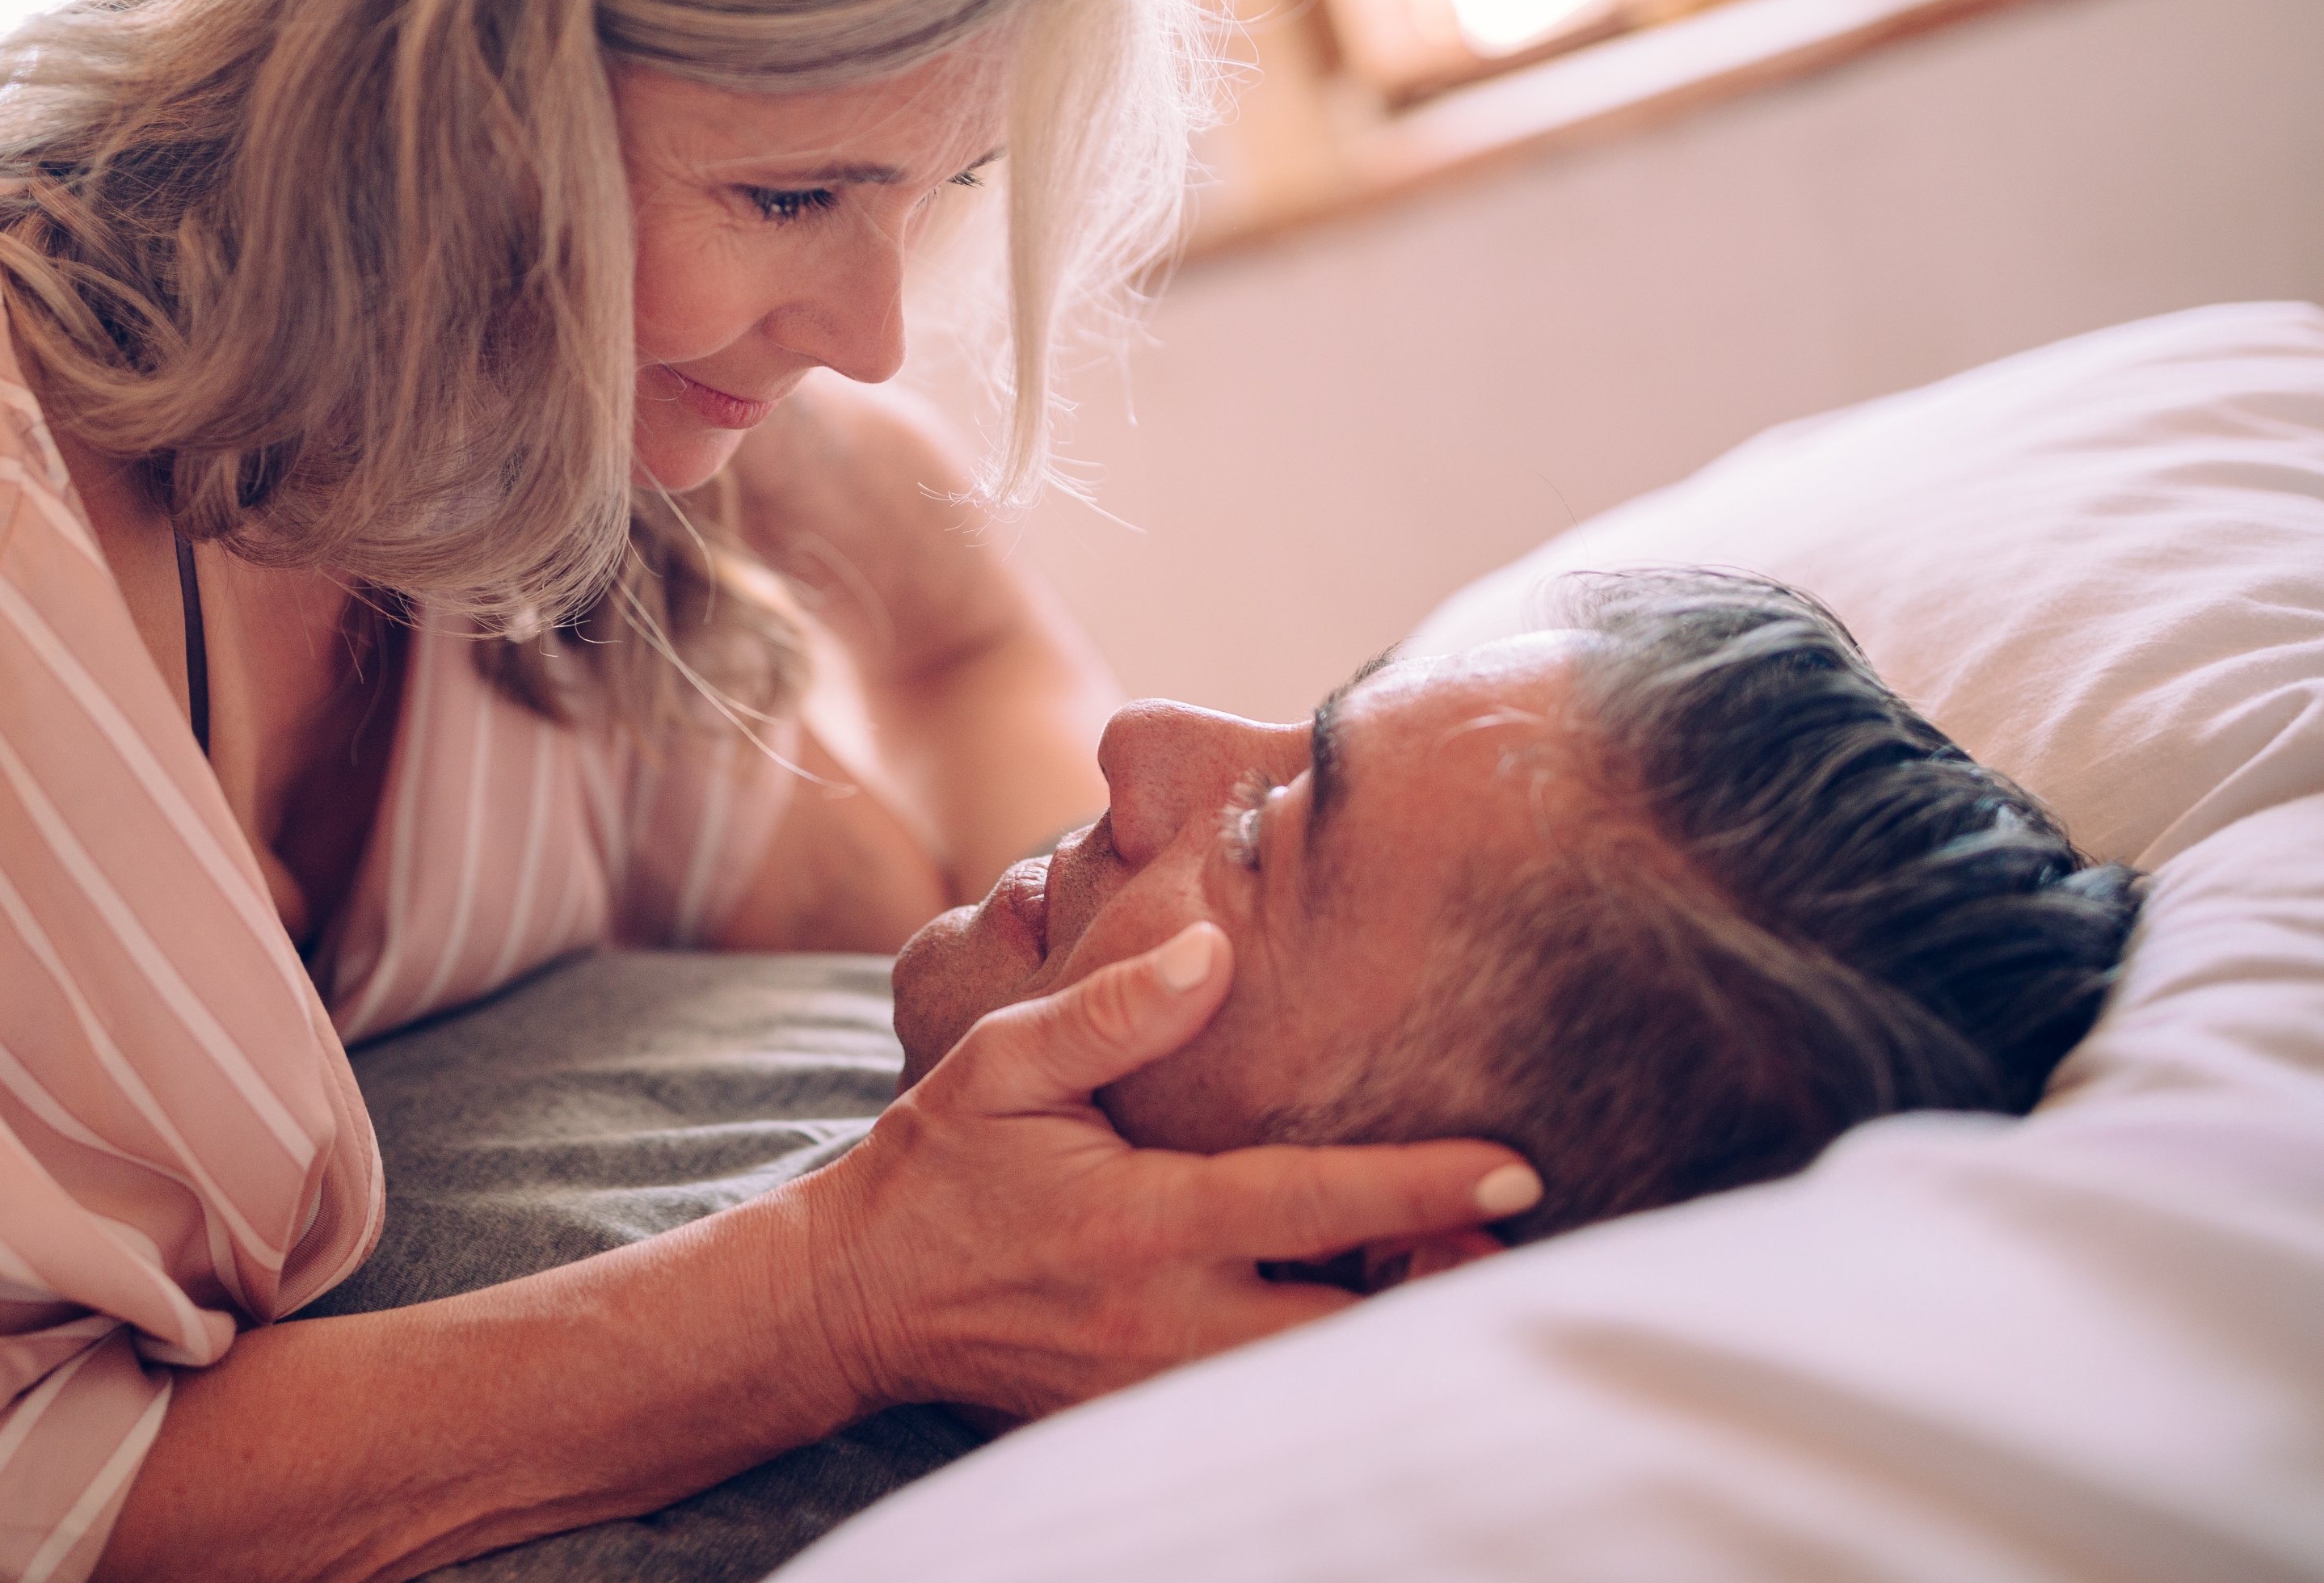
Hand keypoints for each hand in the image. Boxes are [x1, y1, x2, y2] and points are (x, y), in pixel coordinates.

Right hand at [806, 922, 1534, 1418]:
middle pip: (1350, 1327)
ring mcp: (1159, 1389)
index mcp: (1140, 1221)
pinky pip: (1269, 1402)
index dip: (1422, 1188)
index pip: (1310, 1205)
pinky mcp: (1148, 1423)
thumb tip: (1213, 947)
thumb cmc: (937, 1167)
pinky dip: (1326, 1363)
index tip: (1517, 1168)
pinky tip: (1360, 1312)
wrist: (853, 1302)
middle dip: (1438, 1286)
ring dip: (1391, 1328)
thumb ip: (1107, 1008)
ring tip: (1452, 1265)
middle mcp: (1164, 1321)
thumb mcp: (1000, 1063)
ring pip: (1320, 1379)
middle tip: (1506, 1231)